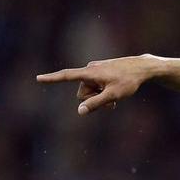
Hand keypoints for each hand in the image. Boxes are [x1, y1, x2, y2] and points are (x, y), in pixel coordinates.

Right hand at [37, 54, 158, 114]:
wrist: (142, 68)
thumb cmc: (129, 81)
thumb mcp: (113, 95)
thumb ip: (96, 103)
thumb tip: (80, 112)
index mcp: (90, 73)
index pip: (66, 76)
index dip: (52, 78)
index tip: (38, 78)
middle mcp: (89, 69)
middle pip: (82, 93)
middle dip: (92, 100)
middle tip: (110, 104)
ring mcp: (95, 70)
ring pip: (89, 91)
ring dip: (99, 97)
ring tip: (115, 97)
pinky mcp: (101, 71)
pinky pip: (95, 86)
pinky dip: (102, 92)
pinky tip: (115, 93)